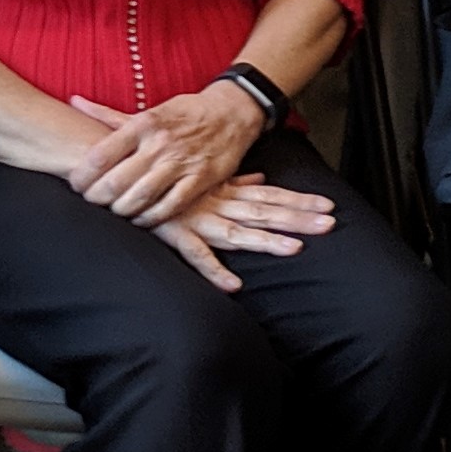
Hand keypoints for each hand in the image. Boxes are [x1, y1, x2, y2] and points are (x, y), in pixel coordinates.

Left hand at [65, 85, 263, 226]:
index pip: (102, 154)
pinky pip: (169, 207)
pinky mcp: (200, 180)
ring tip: (112, 212)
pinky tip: (140, 219)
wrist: (232, 112)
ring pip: (141, 197)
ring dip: (121, 210)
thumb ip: (108, 115)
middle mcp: (159, 144)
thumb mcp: (148, 110)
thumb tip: (74, 101)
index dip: (82, 174)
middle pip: (117, 181)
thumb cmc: (184, 113)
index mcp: (143, 124)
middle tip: (89, 202)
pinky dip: (151, 218)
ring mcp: (181, 163)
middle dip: (97, 197)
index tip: (74, 184)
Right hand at [149, 171, 337, 292]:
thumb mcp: (201, 174)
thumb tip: (259, 179)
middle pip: (264, 211)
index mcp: (224, 190)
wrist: (121, 166)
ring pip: (238, 232)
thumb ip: (232, 181)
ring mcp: (197, 219)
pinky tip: (233, 285)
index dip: (299, 201)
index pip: (270, 195)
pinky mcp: (174, 233)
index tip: (329, 206)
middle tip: (329, 224)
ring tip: (295, 248)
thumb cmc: (162, 171)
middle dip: (297, 217)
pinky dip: (214, 270)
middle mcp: (217, 203)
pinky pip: (196, 255)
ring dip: (266, 240)